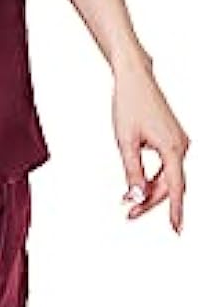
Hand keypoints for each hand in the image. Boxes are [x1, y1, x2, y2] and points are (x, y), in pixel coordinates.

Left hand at [112, 57, 189, 233]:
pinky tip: (137, 184)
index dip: (175, 210)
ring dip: (149, 189)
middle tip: (128, 214)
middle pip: (169, 184)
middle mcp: (181, 145)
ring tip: (127, 200)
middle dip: (149, 201)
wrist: (133, 77)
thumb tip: (135, 196)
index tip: (176, 229)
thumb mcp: (125, 141)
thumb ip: (132, 171)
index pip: (175, 187)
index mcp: (172, 147)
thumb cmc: (129, 103)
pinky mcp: (172, 138)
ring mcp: (178, 141)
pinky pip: (166, 165)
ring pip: (167, 176)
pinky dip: (152, 176)